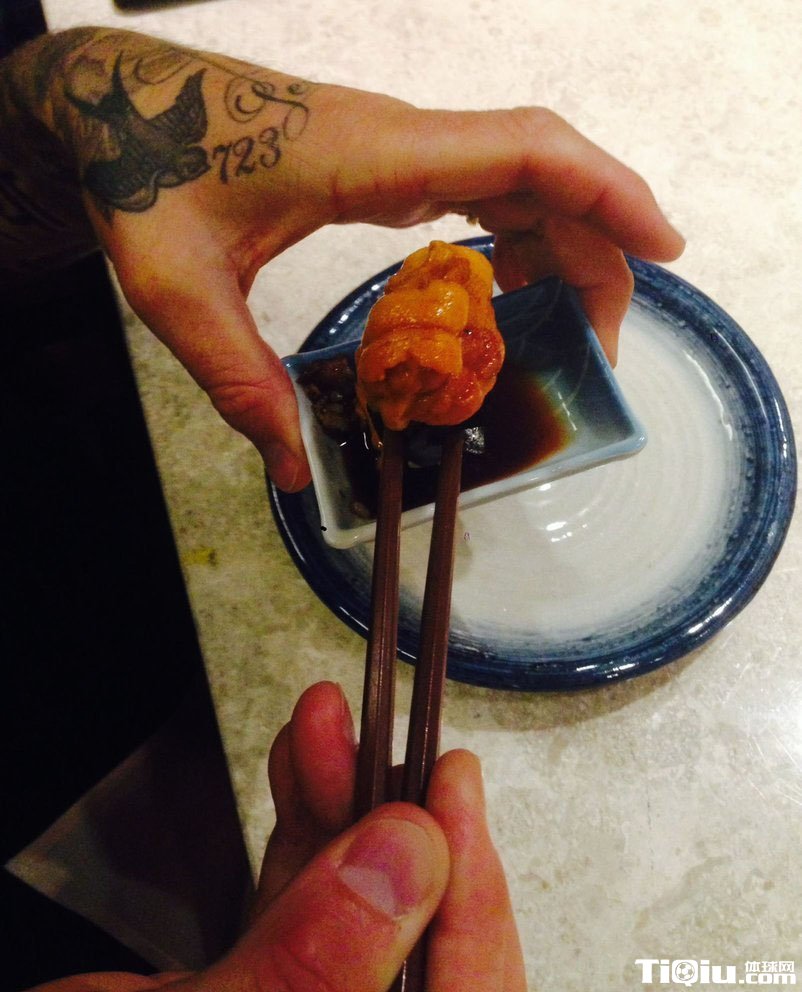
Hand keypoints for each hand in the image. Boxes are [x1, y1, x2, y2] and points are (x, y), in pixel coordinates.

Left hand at [3, 29, 683, 490]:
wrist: (122, 108)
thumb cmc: (146, 175)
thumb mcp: (178, 293)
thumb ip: (240, 383)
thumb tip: (296, 471)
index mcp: (372, 157)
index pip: (524, 153)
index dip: (608, 192)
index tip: (663, 245)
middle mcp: (402, 143)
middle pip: (544, 173)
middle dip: (597, 249)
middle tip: (604, 345)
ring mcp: (398, 148)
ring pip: (522, 178)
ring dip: (565, 245)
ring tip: (573, 330)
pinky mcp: (386, 163)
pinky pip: (482, 188)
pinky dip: (518, 235)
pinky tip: (510, 289)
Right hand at [28, 682, 525, 991]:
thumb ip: (315, 966)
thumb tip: (408, 858)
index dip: (470, 890)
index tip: (452, 789)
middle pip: (417, 938)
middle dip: (399, 824)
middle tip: (390, 746)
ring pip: (360, 903)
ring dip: (344, 802)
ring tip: (326, 726)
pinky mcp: (266, 980)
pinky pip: (304, 897)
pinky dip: (301, 823)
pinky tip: (301, 764)